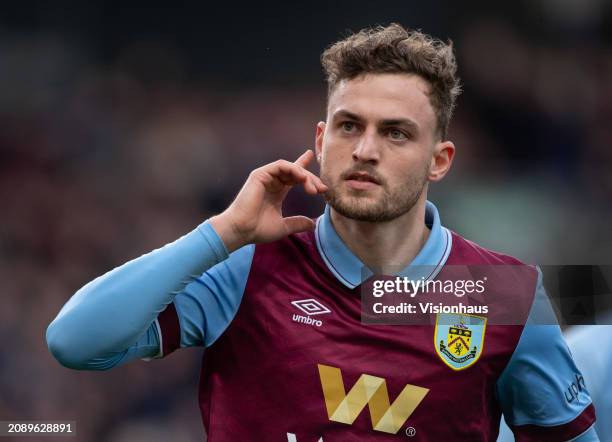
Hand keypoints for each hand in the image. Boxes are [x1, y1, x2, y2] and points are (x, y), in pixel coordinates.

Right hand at [210, 150, 327, 251]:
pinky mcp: (260, 175)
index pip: (292, 177)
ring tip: (313, 188)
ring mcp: (265, 177)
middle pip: (296, 173)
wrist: (241, 231)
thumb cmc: (257, 230)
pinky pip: (280, 165)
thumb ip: (297, 223)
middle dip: (311, 179)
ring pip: (290, 168)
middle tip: (322, 189)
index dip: (303, 168)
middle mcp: (271, 183)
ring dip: (304, 175)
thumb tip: (312, 224)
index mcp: (276, 192)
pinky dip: (293, 169)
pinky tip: (302, 178)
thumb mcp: (283, 227)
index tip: (313, 159)